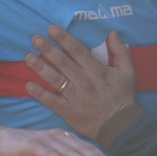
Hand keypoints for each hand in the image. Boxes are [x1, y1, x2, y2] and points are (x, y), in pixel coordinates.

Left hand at [25, 26, 136, 140]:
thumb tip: (112, 33)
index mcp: (97, 70)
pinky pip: (51, 101)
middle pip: (62, 62)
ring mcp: (74, 97)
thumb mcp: (128, 72)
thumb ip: (120, 52)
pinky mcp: (68, 111)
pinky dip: (39, 93)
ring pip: (54, 79)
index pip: (77, 50)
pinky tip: (28, 85)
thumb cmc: (123, 98)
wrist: (120, 126)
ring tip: (28, 57)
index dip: (63, 38)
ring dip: (40, 67)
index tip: (51, 29)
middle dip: (47, 49)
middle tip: (35, 39)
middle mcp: (84, 81)